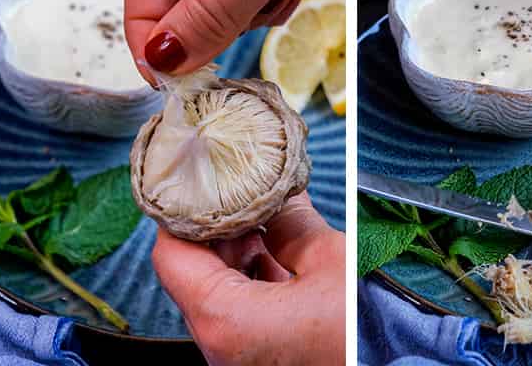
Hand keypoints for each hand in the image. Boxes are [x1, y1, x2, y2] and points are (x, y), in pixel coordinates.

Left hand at [152, 194, 344, 365]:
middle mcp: (219, 345)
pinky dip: (252, 275)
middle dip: (217, 225)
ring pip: (216, 290)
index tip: (196, 182)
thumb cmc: (359, 332)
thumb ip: (292, 221)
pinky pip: (238, 310)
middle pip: (193, 270)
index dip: (179, 212)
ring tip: (268, 214)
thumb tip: (276, 196)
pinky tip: (281, 247)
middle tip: (242, 187)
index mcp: (224, 319)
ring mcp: (235, 355)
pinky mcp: (256, 358)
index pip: (172, 255)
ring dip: (238, 249)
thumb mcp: (329, 259)